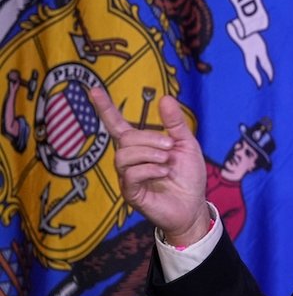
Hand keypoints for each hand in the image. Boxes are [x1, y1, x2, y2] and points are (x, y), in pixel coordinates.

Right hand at [90, 87, 208, 244]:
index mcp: (141, 146)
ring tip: (166, 160)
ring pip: (123, 156)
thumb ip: (175, 123)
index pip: (117, 125)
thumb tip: (165, 98)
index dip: (106, 108)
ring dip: (148, 154)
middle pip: (125, 138)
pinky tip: (163, 172)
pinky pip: (130, 175)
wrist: (193, 205)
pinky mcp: (131, 193)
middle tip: (169, 147)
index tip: (94, 90)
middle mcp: (130, 160)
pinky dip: (149, 169)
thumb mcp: (186, 145)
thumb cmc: (188, 176)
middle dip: (149, 138)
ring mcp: (128, 177)